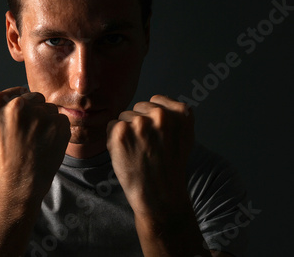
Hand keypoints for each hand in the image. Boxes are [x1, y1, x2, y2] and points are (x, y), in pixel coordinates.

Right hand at [0, 86, 70, 199]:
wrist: (19, 181)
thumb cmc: (6, 153)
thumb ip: (5, 104)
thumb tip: (24, 91)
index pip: (19, 92)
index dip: (22, 106)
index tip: (18, 123)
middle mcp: (17, 106)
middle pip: (36, 98)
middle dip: (36, 112)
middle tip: (28, 135)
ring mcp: (39, 114)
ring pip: (50, 109)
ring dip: (48, 122)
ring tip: (37, 141)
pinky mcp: (57, 123)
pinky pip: (62, 119)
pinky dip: (59, 131)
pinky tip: (48, 144)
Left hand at [106, 95, 193, 218]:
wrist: (160, 196)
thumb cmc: (170, 167)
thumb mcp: (185, 136)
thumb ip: (173, 116)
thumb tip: (155, 102)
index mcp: (181, 113)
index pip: (156, 101)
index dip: (153, 119)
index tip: (158, 137)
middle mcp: (161, 115)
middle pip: (138, 108)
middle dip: (139, 124)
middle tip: (147, 147)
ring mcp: (140, 123)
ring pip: (124, 116)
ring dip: (126, 131)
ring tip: (138, 151)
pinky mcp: (120, 132)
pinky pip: (111, 126)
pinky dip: (114, 139)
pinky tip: (126, 153)